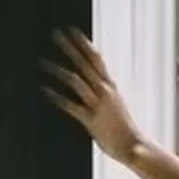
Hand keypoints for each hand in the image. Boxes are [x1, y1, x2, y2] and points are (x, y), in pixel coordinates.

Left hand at [45, 28, 143, 170]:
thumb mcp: (115, 104)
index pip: (96, 59)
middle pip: (85, 63)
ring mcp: (98, 105)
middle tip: (55, 33)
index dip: (84, 44)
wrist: (135, 147)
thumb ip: (102, 93)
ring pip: (76, 81)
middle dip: (70, 47)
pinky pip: (71, 106)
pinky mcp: (91, 120)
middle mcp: (105, 91)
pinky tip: (45, 91)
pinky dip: (57, 97)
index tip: (72, 30)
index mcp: (110, 86)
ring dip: (58, 70)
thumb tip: (93, 83)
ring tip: (43, 62)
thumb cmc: (124, 128)